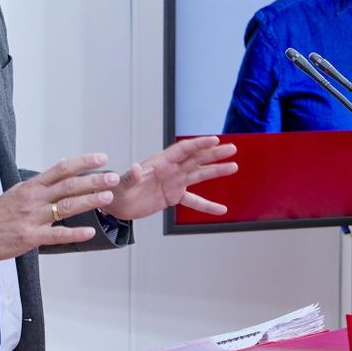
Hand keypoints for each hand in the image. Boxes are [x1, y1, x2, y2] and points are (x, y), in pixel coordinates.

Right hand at [0, 153, 119, 260]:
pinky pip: (56, 235)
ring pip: (66, 207)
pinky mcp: (31, 237)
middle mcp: (35, 199)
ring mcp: (33, 218)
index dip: (83, 162)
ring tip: (107, 197)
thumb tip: (62, 164)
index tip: (102, 158)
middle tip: (113, 177)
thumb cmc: (0, 213)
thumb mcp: (18, 190)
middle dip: (92, 180)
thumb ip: (42, 180)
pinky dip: (74, 233)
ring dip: (89, 201)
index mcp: (33, 186)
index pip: (61, 169)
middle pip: (68, 186)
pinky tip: (90, 232)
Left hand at [101, 136, 237, 220]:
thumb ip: (131, 177)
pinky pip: (194, 201)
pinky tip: (222, 210)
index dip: (198, 144)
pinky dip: (208, 205)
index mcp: (160, 162)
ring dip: (216, 171)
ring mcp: (174, 182)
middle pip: (196, 159)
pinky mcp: (174, 196)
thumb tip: (136, 169)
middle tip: (232, 148)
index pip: (183, 150)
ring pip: (199, 175)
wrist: (117, 205)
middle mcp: (170, 169)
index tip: (214, 140)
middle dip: (214, 153)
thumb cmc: (117, 190)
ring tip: (234, 166)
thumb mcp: (122, 184)